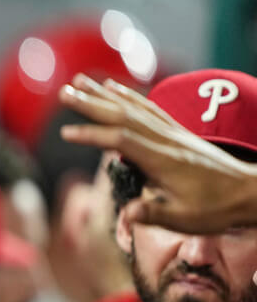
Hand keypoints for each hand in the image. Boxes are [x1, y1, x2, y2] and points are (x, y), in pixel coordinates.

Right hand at [59, 74, 256, 233]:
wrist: (249, 193)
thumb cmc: (216, 209)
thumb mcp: (184, 219)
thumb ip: (154, 214)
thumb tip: (128, 213)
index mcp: (164, 160)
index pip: (121, 141)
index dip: (93, 136)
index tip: (66, 133)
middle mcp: (166, 139)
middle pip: (122, 116)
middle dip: (91, 103)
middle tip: (64, 92)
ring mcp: (172, 132)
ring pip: (133, 107)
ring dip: (103, 94)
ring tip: (80, 82)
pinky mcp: (177, 132)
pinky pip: (148, 107)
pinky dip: (128, 95)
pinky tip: (114, 88)